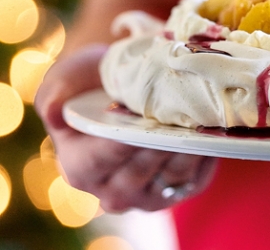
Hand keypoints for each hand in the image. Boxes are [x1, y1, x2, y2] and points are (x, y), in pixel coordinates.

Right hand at [34, 44, 216, 211]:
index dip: (122, 140)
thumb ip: (56, 91)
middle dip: (162, 143)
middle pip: (141, 171)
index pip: (100, 159)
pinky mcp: (177, 191)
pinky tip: (211, 132)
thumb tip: (52, 109)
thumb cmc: (91, 84)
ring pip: (172, 176)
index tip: (143, 118)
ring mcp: (146, 196)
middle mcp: (110, 190)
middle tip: (181, 117)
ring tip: (201, 121)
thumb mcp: (68, 79)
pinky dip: (206, 156)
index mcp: (78, 168)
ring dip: (190, 149)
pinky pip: (196, 179)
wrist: (123, 91)